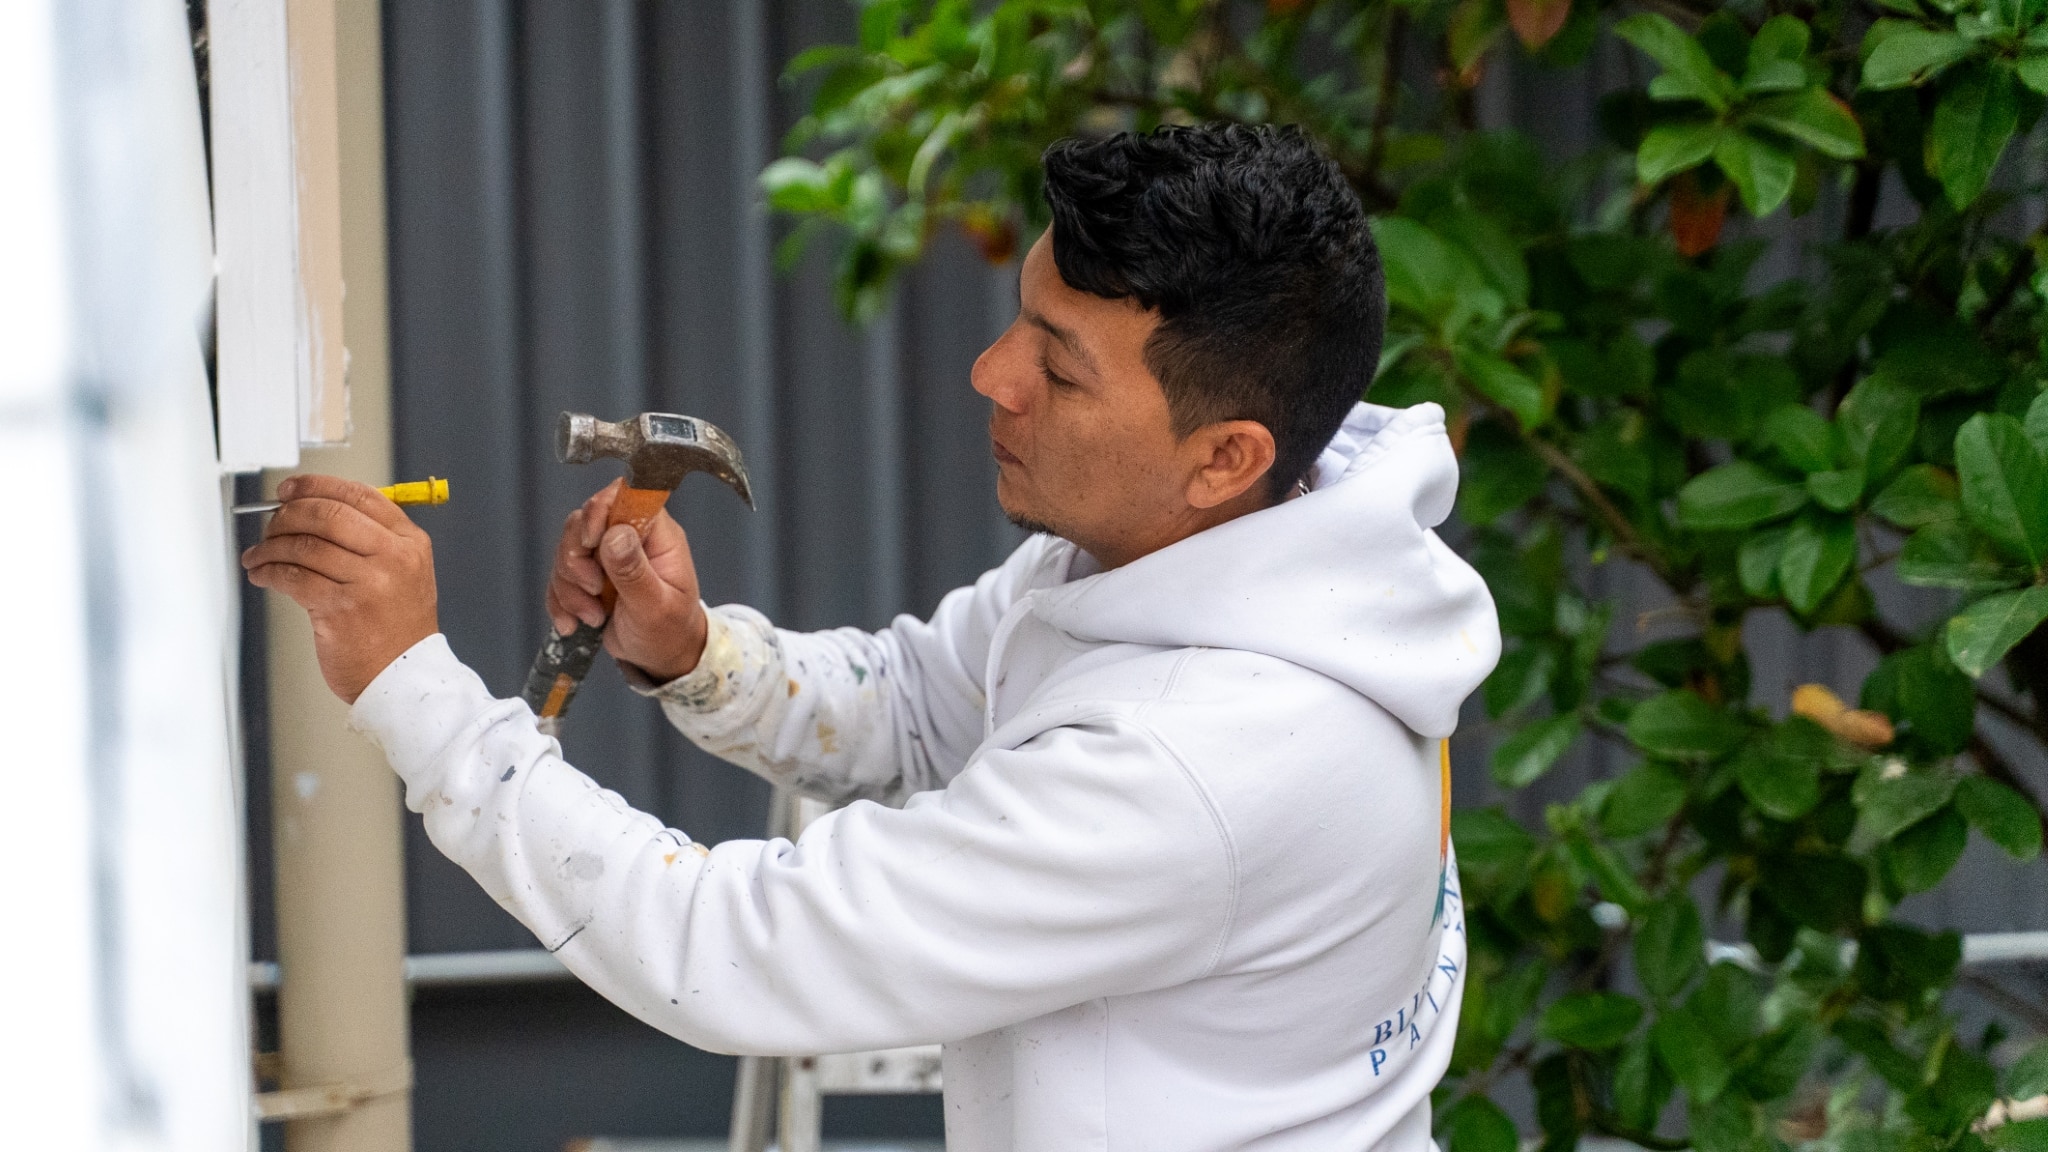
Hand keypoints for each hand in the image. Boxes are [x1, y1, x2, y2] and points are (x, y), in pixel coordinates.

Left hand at [242, 474, 439, 703]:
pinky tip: (262, 574)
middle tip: (270, 524)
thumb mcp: (403, 573)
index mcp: (409, 542)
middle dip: (288, 514)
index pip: (358, 496)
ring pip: (305, 545)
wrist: (404, 678)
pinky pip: (292, 578)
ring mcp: (369, 583)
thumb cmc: (397, 629)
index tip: (290, 490)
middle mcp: (393, 557)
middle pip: (328, 514)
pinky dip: (268, 572)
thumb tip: (309, 511)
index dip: (316, 486)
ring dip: (270, 547)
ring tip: (258, 555)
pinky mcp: (341, 609)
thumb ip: (369, 540)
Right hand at [545, 479, 708, 682]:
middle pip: (582, 522)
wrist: (663, 657)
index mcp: (656, 535)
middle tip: (594, 592)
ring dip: (570, 589)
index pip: (623, 495)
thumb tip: (615, 534)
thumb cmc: (670, 630)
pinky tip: (574, 624)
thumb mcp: (656, 606)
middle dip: (577, 562)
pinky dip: (560, 602)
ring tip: (593, 617)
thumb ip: (635, 572)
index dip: (599, 511)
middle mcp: (628, 537)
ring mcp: (605, 555)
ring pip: (565, 551)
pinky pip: (558, 577)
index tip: (591, 542)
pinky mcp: (587, 575)